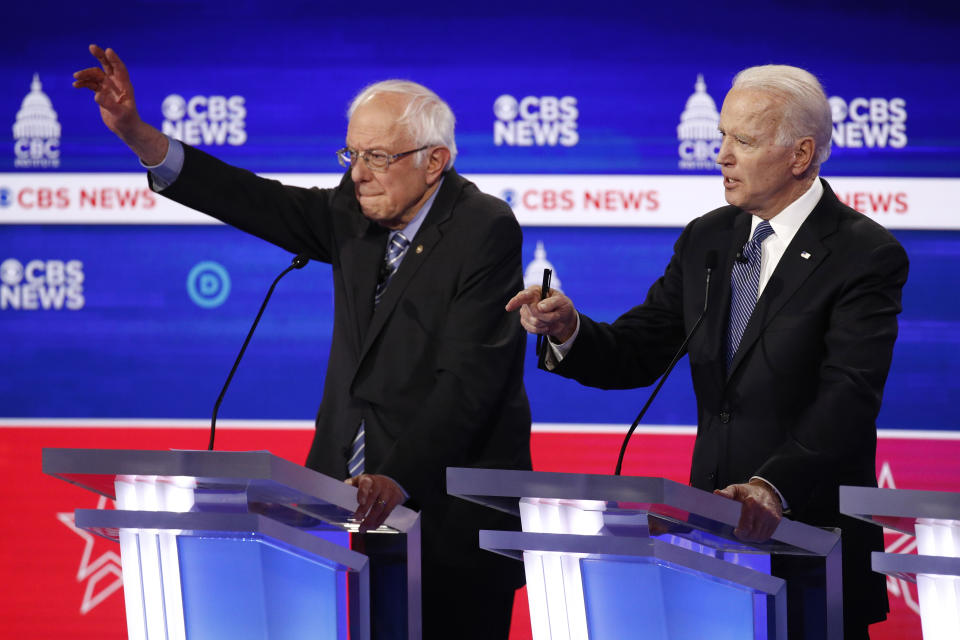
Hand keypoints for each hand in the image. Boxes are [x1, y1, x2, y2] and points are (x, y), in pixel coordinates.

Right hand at [73, 45, 165, 163]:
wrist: (125, 129)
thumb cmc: (127, 121)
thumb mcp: (119, 114)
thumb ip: (108, 104)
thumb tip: (96, 95)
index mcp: (125, 86)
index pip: (120, 69)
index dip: (114, 60)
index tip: (108, 51)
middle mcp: (116, 84)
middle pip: (108, 66)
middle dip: (100, 56)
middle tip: (92, 47)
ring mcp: (108, 87)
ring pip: (96, 75)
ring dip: (86, 74)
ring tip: (76, 76)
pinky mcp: (101, 93)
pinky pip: (90, 84)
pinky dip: (83, 83)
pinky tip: (76, 85)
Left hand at [344, 474, 405, 531]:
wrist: (391, 481)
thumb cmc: (371, 484)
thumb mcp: (359, 481)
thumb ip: (349, 490)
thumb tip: (339, 506)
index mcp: (368, 479)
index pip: (365, 484)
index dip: (363, 492)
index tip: (360, 502)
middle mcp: (379, 484)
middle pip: (373, 498)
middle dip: (364, 510)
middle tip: (357, 519)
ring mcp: (388, 492)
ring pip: (380, 507)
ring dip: (371, 520)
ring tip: (363, 528)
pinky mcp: (395, 499)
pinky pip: (387, 512)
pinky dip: (379, 521)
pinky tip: (373, 527)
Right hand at [505, 285, 577, 343]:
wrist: (563, 318)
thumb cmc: (562, 305)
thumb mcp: (562, 301)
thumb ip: (552, 302)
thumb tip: (539, 307)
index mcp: (535, 291)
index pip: (523, 296)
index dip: (515, 301)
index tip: (509, 308)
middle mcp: (527, 301)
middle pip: (532, 311)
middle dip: (547, 316)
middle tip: (556, 315)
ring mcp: (525, 312)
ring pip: (533, 322)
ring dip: (546, 323)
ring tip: (552, 319)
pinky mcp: (526, 322)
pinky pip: (531, 329)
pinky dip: (541, 329)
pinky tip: (546, 325)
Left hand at [714, 479, 782, 541]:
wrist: (769, 489)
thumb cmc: (750, 491)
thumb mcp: (736, 488)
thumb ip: (727, 493)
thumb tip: (717, 493)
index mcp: (751, 503)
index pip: (745, 526)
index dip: (739, 532)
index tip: (736, 531)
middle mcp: (763, 511)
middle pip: (752, 534)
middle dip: (744, 536)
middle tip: (739, 533)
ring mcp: (771, 516)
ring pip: (760, 537)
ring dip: (751, 538)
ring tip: (746, 533)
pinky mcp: (776, 520)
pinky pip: (767, 535)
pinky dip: (759, 537)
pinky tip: (754, 533)